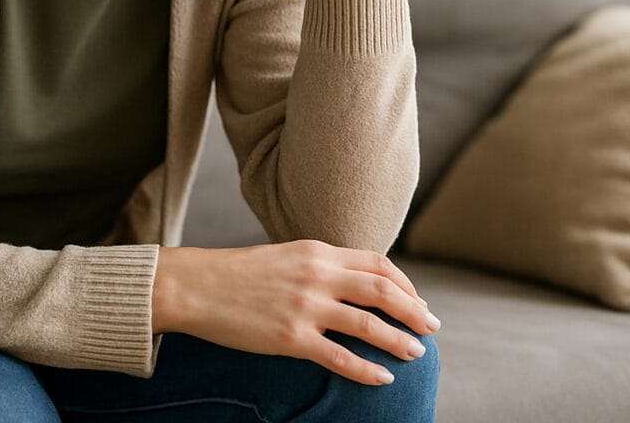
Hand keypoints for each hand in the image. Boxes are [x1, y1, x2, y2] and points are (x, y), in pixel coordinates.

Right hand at [154, 241, 439, 386]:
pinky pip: (340, 357)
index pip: (376, 263)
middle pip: (381, 290)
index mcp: (316, 251)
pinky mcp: (291, 337)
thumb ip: (319, 265)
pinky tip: (382, 377)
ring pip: (368, 324)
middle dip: (414, 310)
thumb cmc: (239, 273)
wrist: (196, 285)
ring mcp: (305, 306)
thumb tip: (352, 281)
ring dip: (399, 340)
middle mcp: (316, 275)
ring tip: (417, 353)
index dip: (405, 284)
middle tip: (432, 327)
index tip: (418, 300)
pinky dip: (367, 369)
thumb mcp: (285, 256)